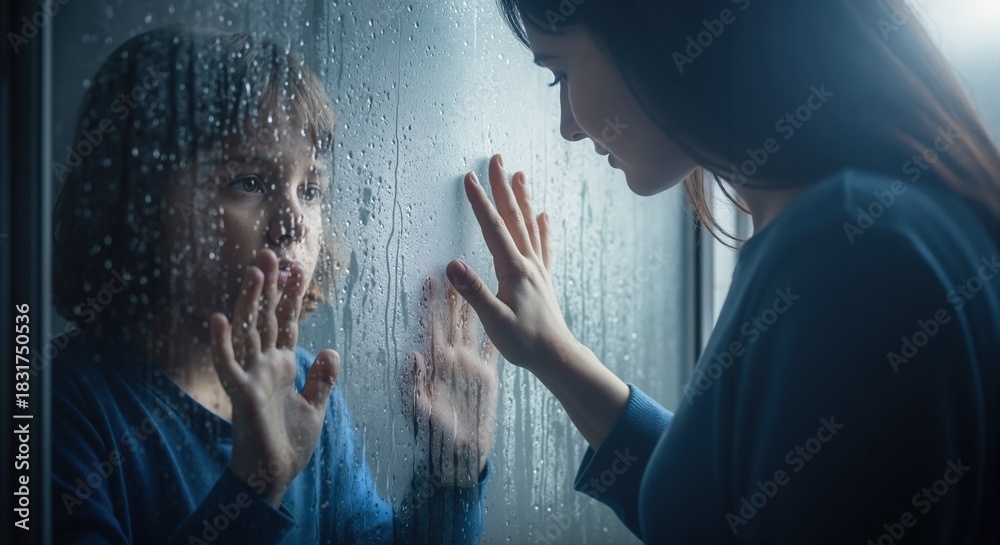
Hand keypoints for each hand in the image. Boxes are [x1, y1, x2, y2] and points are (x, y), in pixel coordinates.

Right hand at [210, 249, 339, 505]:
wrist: (274, 477)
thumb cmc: (289, 444)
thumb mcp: (315, 409)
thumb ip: (322, 380)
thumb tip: (331, 351)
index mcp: (282, 366)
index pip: (286, 322)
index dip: (291, 297)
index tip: (297, 267)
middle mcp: (264, 365)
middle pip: (265, 318)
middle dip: (269, 287)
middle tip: (271, 254)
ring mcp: (251, 376)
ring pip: (248, 331)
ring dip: (249, 301)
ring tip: (254, 272)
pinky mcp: (241, 393)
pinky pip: (227, 364)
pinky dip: (221, 342)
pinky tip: (218, 318)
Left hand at [402, 277, 498, 486]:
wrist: (462, 455)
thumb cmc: (437, 438)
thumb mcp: (422, 414)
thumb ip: (415, 387)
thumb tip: (413, 356)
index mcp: (436, 366)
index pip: (430, 328)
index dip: (428, 304)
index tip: (428, 279)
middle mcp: (453, 360)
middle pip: (452, 320)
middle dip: (452, 294)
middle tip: (454, 266)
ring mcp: (470, 365)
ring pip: (472, 327)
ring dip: (473, 304)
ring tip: (475, 279)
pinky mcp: (487, 375)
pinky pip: (492, 348)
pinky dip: (495, 330)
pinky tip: (502, 310)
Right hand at [445, 154, 578, 373]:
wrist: (557, 356)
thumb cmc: (524, 342)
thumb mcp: (494, 320)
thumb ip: (473, 291)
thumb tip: (452, 264)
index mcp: (514, 269)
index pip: (494, 227)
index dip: (480, 201)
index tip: (469, 176)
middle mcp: (528, 263)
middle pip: (514, 217)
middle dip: (503, 186)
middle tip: (497, 158)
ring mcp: (538, 269)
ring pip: (529, 225)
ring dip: (522, 198)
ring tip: (519, 175)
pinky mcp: (543, 279)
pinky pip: (543, 245)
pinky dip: (542, 227)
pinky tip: (543, 215)